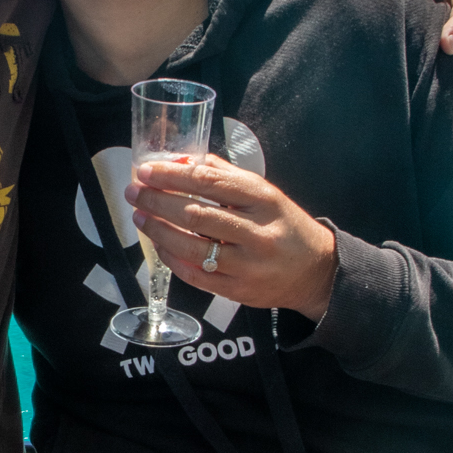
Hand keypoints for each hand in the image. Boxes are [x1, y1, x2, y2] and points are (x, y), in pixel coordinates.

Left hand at [129, 154, 337, 321]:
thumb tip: (182, 161)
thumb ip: (224, 176)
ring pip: (192, 247)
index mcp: (264, 200)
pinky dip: (172, 258)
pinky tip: (160, 245)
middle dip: (157, 201)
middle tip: (134, 192)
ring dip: (158, 230)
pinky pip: (196, 275)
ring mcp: (248, 265)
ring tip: (140, 217)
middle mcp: (258, 232)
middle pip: (196, 214)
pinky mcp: (239, 290)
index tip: (148, 170)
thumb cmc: (284, 226)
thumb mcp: (265, 193)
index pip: (209, 182)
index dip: (172, 175)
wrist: (317, 271)